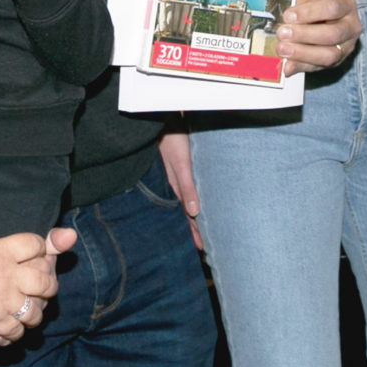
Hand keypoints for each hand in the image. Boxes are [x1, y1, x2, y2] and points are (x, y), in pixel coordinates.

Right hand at [0, 196, 68, 343]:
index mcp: (2, 252)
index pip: (36, 244)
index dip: (42, 246)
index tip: (38, 250)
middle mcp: (9, 278)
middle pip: (45, 281)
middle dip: (48, 284)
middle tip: (43, 285)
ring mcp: (4, 303)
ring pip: (35, 311)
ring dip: (35, 312)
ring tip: (29, 311)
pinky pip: (16, 332)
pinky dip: (15, 333)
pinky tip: (8, 330)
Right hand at [159, 128, 203, 250]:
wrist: (163, 119)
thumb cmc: (173, 139)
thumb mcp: (182, 164)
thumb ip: (187, 187)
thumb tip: (194, 211)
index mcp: (176, 187)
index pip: (187, 215)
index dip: (193, 231)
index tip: (201, 247)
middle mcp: (176, 184)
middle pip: (187, 211)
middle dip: (194, 228)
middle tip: (203, 246)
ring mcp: (177, 175)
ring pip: (187, 200)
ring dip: (194, 215)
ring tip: (201, 228)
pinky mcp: (180, 165)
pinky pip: (186, 187)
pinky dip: (191, 198)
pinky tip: (196, 200)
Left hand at [277, 0, 361, 75]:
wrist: (326, 18)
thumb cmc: (316, 5)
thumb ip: (298, 5)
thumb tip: (284, 19)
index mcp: (346, 5)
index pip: (332, 8)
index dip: (309, 12)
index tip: (288, 16)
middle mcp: (351, 27)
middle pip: (332, 34)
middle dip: (304, 35)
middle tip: (282, 33)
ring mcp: (346, 47)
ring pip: (329, 55)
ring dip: (302, 53)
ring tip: (282, 49)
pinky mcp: (336, 62)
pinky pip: (319, 68)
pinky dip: (301, 67)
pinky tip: (287, 66)